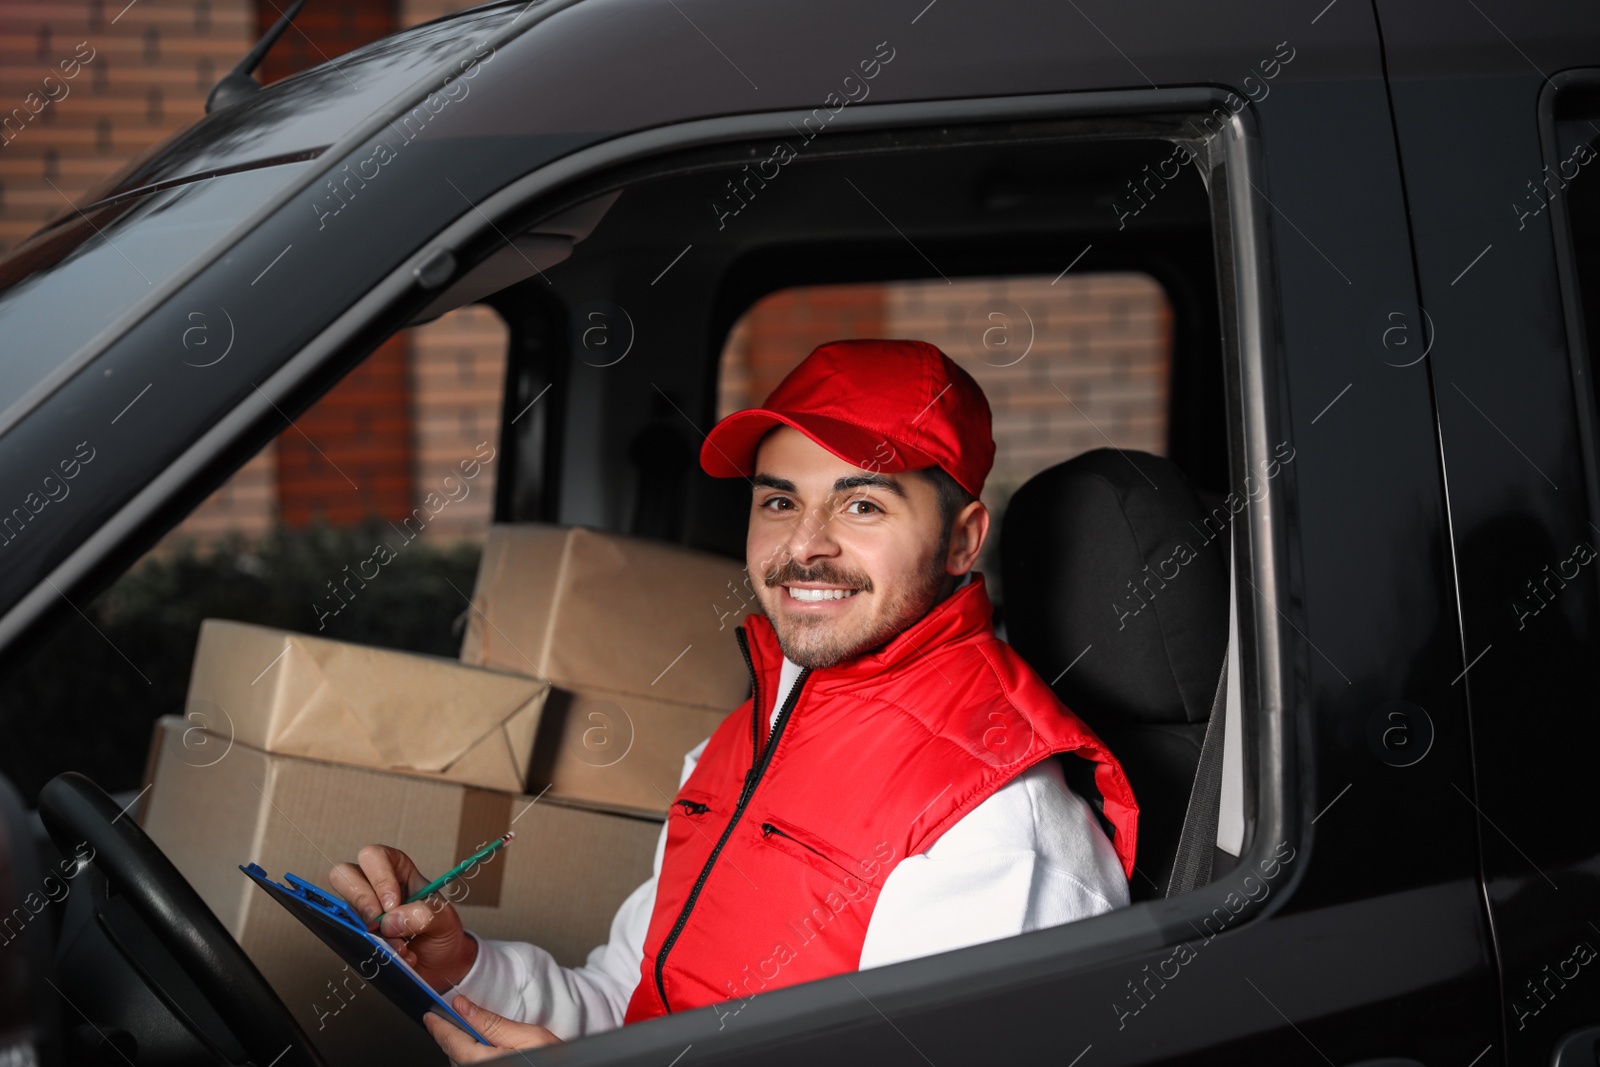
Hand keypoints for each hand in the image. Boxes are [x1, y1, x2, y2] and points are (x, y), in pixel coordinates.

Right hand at [328, 844, 476, 991]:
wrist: (441, 962)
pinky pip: (349, 940)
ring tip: (397, 946)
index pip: (375, 856)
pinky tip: (397, 958)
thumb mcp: (444, 918)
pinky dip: (372, 952)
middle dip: (361, 899)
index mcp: (397, 870)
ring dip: (366, 931)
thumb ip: (424, 914)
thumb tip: (389, 921)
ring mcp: (361, 912)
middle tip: (379, 923)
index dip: (379, 878)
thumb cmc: (440, 930)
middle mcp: (373, 888)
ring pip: (340, 908)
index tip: (392, 904)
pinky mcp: (357, 936)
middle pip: (344, 873)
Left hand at [423, 995, 559, 1062]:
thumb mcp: (528, 1036)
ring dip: (461, 1047)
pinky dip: (471, 1056)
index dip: (439, 1026)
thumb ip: (491, 1022)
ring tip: (463, 1030)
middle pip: (455, 1055)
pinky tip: (479, 1047)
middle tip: (446, 1017)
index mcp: (485, 1063)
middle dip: (451, 1035)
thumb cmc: (555, 1062)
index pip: (452, 1043)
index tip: (430, 1015)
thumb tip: (462, 1006)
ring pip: (462, 1063)